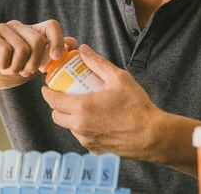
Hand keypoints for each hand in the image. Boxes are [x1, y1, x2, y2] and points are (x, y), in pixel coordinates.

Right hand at [0, 19, 70, 89]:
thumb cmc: (1, 71)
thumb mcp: (28, 68)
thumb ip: (47, 57)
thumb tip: (73, 43)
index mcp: (29, 33)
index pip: (51, 26)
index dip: (58, 40)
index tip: (55, 58)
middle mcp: (18, 27)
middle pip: (37, 41)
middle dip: (32, 64)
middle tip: (21, 72)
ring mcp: (2, 28)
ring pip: (22, 49)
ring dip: (14, 68)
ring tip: (5, 68)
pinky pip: (5, 51)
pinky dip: (3, 65)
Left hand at [40, 44, 167, 161]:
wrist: (153, 136)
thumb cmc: (137, 107)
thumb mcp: (119, 78)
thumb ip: (98, 63)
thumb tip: (84, 50)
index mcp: (82, 107)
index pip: (52, 101)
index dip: (47, 93)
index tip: (47, 87)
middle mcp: (80, 127)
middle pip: (56, 116)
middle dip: (57, 106)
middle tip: (65, 96)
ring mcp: (87, 141)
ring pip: (69, 128)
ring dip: (71, 118)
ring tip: (84, 107)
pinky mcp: (96, 151)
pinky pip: (83, 138)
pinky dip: (84, 129)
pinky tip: (97, 121)